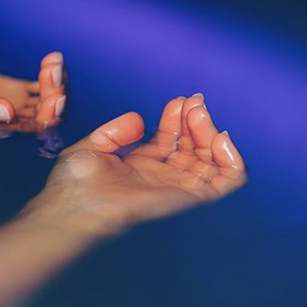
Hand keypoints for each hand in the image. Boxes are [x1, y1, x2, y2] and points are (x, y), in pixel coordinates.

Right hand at [0, 52, 66, 136]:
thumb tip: (7, 111)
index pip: (34, 127)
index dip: (50, 115)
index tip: (54, 98)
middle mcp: (10, 116)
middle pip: (47, 112)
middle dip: (57, 95)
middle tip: (53, 72)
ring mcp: (12, 100)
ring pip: (46, 96)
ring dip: (56, 81)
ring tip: (52, 62)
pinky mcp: (9, 84)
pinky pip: (37, 82)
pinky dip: (49, 71)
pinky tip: (52, 58)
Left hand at [26, 94, 246, 235]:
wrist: (73, 205)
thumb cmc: (73, 184)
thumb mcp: (91, 147)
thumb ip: (116, 131)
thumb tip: (140, 119)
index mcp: (141, 165)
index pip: (172, 138)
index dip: (178, 118)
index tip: (179, 100)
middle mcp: (162, 177)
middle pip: (194, 146)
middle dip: (197, 120)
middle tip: (193, 102)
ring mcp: (178, 187)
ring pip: (213, 159)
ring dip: (212, 133)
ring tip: (199, 114)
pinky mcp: (190, 197)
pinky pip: (228, 181)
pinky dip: (232, 158)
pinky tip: (218, 138)